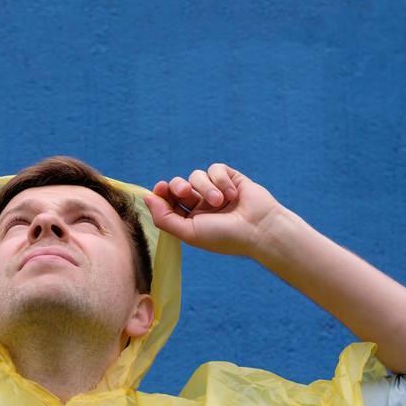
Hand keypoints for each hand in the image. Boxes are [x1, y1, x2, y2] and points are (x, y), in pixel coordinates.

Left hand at [142, 162, 285, 257]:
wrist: (259, 229)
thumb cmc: (225, 236)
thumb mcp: (189, 232)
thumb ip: (164, 217)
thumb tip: (146, 197)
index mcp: (190, 219)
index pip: (168, 201)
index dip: (162, 192)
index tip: (160, 188)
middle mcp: (201, 204)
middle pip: (178, 185)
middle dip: (178, 186)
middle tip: (186, 192)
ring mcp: (215, 191)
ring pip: (196, 176)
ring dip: (206, 187)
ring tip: (220, 201)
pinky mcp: (230, 178)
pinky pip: (215, 169)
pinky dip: (221, 179)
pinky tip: (232, 193)